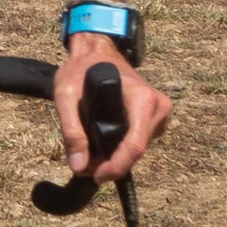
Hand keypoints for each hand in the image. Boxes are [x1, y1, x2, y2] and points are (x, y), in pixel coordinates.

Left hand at [54, 35, 169, 183]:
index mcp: (143, 99)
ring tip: (89, 148)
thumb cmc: (81, 69)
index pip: (135, 146)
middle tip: (83, 162)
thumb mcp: (66, 95)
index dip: (116, 167)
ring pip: (138, 149)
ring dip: (114, 156)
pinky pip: (138, 141)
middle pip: (136, 151)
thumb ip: (72, 130)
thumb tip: (79, 167)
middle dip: (111, 163)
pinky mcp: (157, 118)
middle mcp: (159, 106)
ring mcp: (161, 113)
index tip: (95, 176)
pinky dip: (120, 146)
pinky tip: (103, 138)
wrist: (96, 50)